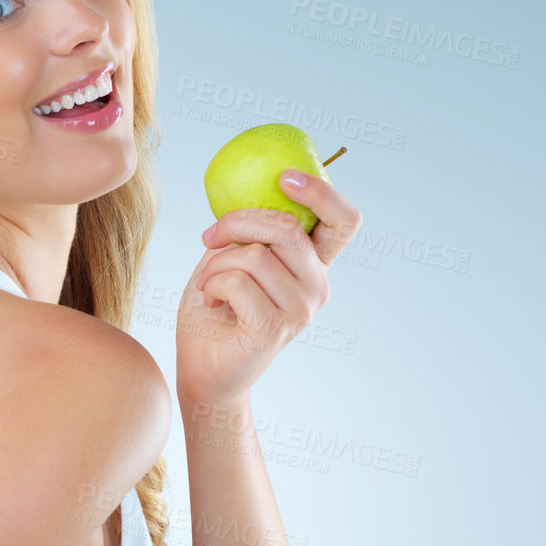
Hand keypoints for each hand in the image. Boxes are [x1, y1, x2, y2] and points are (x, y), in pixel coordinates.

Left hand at [174, 172, 362, 409]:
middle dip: (237, 222)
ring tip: (208, 285)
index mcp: (313, 265)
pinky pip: (238, 282)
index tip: (285, 177)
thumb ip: (251, 229)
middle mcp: (316, 286)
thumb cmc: (215, 308)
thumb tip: (256, 186)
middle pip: (287, 228)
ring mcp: (300, 310)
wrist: (201, 369)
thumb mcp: (232, 257)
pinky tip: (210, 303)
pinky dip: (212, 285)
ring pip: (255, 256)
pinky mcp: (275, 329)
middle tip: (209, 236)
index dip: (323, 193)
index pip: (344, 222)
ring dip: (216, 265)